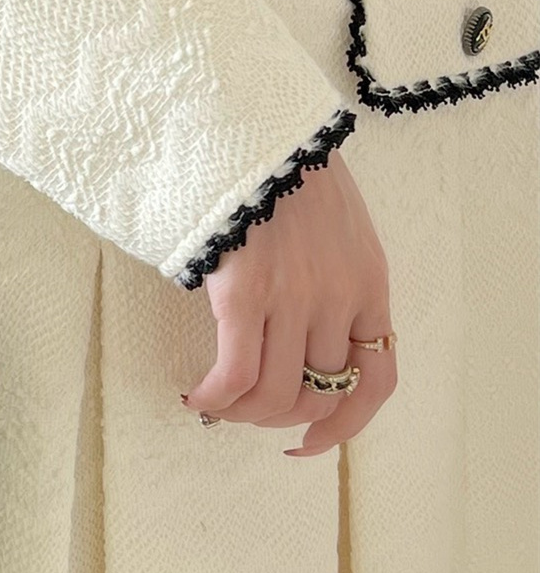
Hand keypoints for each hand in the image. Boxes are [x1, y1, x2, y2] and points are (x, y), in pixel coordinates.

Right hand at [180, 153, 396, 456]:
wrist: (250, 132)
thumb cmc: (285, 174)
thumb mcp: (338, 230)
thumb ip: (335, 282)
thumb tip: (301, 342)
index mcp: (369, 283)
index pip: (378, 378)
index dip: (346, 424)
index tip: (310, 440)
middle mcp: (338, 298)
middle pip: (317, 394)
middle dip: (278, 417)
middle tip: (244, 411)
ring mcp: (293, 299)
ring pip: (273, 394)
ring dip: (240, 413)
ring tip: (214, 403)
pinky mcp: (244, 295)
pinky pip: (234, 376)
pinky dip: (213, 398)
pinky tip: (194, 395)